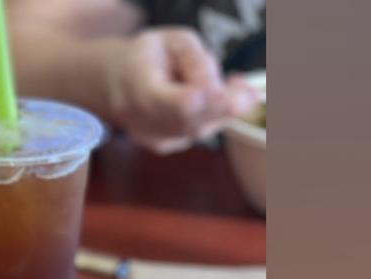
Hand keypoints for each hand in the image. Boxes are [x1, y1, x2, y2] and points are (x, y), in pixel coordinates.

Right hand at [105, 28, 258, 153]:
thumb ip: (196, 62)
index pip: (162, 101)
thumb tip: (218, 91)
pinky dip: (215, 117)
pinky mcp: (164, 146)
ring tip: (236, 85)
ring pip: (198, 129)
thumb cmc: (151, 55)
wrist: (122, 79)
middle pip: (187, 121)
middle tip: (248, 89)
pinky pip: (197, 133)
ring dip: (223, 109)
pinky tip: (215, 99)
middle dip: (223, 106)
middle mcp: (139, 117)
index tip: (217, 92)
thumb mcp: (175, 41)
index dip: (191, 102)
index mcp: (136, 82)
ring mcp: (151, 137)